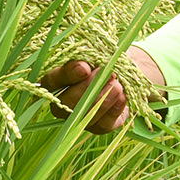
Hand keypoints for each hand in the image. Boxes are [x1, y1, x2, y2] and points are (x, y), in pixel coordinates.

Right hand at [39, 47, 165, 134]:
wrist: (127, 70)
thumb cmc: (106, 58)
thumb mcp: (98, 52)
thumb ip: (89, 57)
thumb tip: (86, 66)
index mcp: (57, 81)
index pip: (52, 81)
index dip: (67, 75)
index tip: (84, 67)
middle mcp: (64, 103)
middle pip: (67, 102)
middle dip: (87, 89)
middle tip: (107, 75)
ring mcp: (80, 118)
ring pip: (85, 116)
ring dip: (103, 100)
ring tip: (118, 85)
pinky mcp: (99, 127)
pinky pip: (103, 125)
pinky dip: (114, 110)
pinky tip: (123, 97)